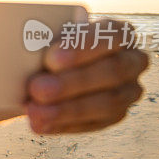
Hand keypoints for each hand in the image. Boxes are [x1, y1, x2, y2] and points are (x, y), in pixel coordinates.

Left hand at [26, 19, 148, 133]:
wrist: (52, 67)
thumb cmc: (52, 43)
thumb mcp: (48, 34)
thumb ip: (43, 36)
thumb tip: (26, 47)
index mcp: (120, 33)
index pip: (111, 35)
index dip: (82, 47)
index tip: (50, 59)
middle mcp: (132, 61)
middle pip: (112, 71)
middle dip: (73, 82)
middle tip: (36, 88)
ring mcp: (128, 91)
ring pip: (107, 103)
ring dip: (67, 109)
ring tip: (34, 112)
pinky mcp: (115, 115)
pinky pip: (94, 124)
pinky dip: (63, 124)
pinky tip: (40, 124)